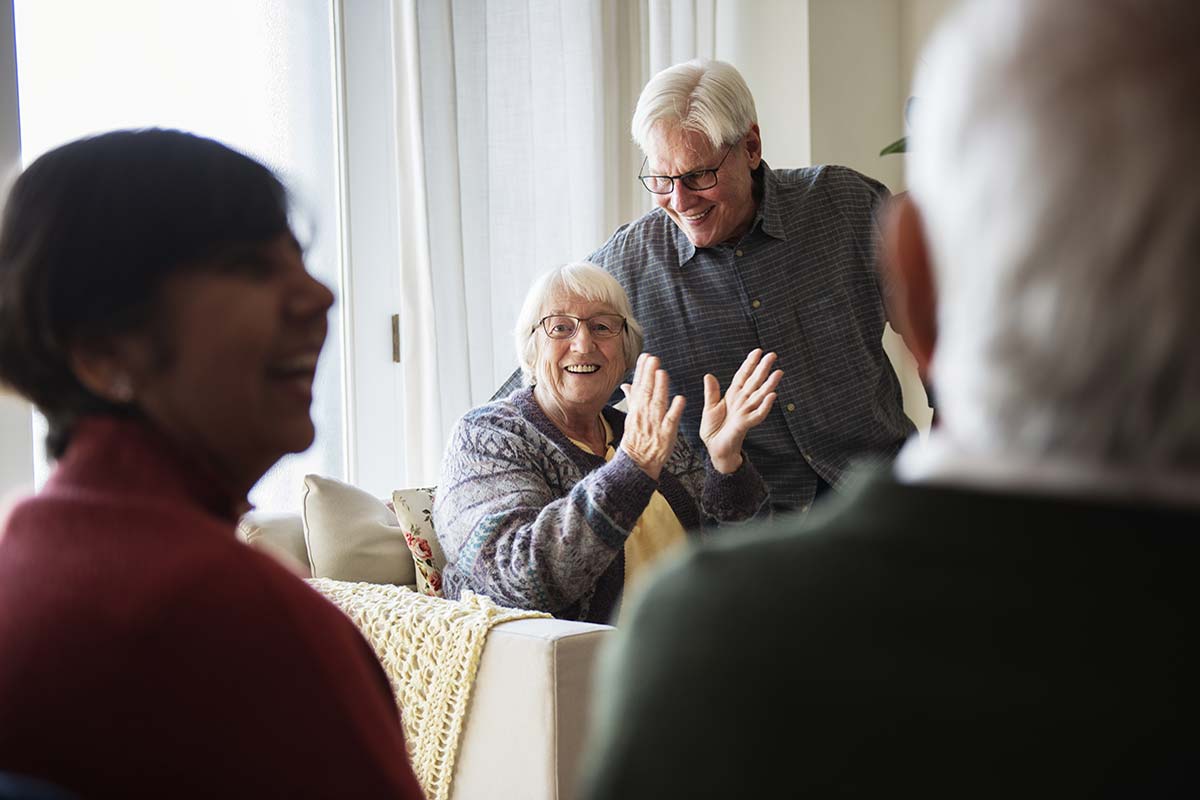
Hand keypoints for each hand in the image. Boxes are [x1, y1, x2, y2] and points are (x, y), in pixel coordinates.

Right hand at [619, 353, 685, 480]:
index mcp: (636, 410)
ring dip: (660, 388)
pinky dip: (675, 410)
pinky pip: (670, 420)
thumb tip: (627, 384)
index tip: (645, 357)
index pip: (639, 386)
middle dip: (649, 375)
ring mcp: (655, 424)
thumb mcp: (631, 418)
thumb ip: (632, 399)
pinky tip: (680, 399)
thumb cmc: (636, 439)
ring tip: (663, 373)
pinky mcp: (666, 434)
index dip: (642, 371)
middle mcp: (644, 415)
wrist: (637, 463)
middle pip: (646, 392)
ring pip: (657, 403)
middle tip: (654, 359)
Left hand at [699, 349, 782, 472]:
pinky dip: (765, 406)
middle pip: (755, 382)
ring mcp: (745, 412)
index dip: (749, 364)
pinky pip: (758, 414)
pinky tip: (772, 396)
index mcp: (733, 395)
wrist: (715, 449)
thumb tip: (708, 375)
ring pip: (760, 395)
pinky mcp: (746, 424)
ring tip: (779, 372)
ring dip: (770, 384)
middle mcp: (742, 402)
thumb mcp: (709, 408)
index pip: (743, 376)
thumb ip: (711, 392)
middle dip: (763, 368)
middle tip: (773, 355)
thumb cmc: (714, 430)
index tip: (757, 351)